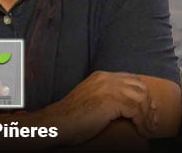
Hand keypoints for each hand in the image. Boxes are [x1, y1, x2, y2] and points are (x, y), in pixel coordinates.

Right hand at [37, 71, 157, 144]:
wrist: (57, 122)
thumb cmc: (71, 117)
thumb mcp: (91, 100)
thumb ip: (105, 96)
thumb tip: (126, 107)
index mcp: (100, 76)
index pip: (132, 79)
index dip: (143, 95)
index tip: (146, 111)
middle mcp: (105, 78)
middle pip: (140, 86)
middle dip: (148, 104)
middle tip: (149, 121)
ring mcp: (107, 88)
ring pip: (141, 98)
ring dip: (147, 116)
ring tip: (146, 129)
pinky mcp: (109, 100)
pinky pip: (136, 110)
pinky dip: (142, 123)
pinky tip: (140, 130)